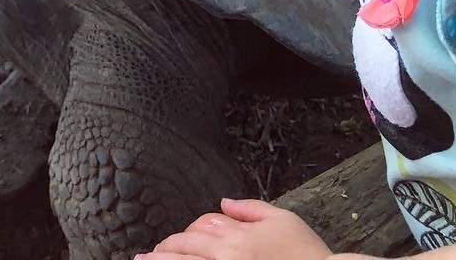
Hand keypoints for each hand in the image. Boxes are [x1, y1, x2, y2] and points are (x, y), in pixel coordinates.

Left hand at [139, 199, 331, 259]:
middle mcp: (228, 258)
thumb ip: (251, 209)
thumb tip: (226, 202)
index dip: (189, 233)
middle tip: (148, 254)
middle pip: (186, 249)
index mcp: (239, 237)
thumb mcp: (284, 219)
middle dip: (165, 250)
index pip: (202, 228)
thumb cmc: (307, 255)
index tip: (180, 239)